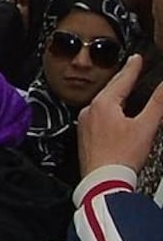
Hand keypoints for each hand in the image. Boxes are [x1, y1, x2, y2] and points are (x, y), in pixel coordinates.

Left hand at [78, 54, 162, 175]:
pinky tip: (115, 114)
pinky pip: (98, 116)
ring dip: (115, 95)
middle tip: (131, 68)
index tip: (136, 58)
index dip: (132, 68)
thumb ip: (157, 104)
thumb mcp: (146, 127)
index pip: (121, 80)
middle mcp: (89, 112)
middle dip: (123, 79)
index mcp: (103, 105)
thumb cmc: (121, 157)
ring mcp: (85, 124)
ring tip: (125, 88)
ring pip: (103, 103)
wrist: (102, 182)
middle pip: (110, 90)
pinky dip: (109, 110)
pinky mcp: (85, 137)